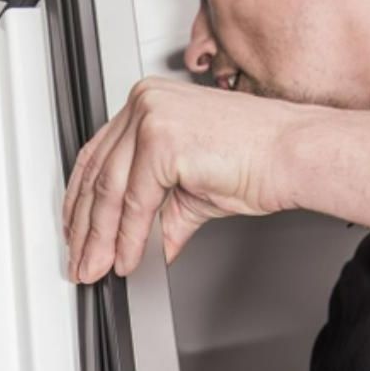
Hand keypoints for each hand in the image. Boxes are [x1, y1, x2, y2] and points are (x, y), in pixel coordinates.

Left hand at [62, 77, 304, 282]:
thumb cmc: (254, 159)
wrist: (293, 154)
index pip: (96, 158)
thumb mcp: (187, 190)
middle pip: (97, 176)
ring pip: (110, 192)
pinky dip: (128, 238)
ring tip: (97, 268)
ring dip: (101, 240)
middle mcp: (144, 102)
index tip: (76, 234)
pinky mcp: (162, 139)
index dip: (80, 203)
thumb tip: (134, 247)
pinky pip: (135, 202)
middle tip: (82, 262)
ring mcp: (151, 116)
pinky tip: (127, 259)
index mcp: (146, 104)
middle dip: (86, 229)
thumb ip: (153, 215)